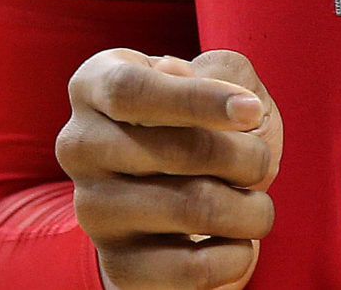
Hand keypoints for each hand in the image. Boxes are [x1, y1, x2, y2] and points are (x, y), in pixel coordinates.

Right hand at [58, 47, 283, 288]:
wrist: (181, 206)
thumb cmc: (204, 126)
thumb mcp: (218, 81)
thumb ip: (224, 70)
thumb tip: (218, 96)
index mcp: (95, 85)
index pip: (132, 90)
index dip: (198, 99)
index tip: (252, 112)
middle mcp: (80, 145)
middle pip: (175, 152)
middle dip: (244, 158)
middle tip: (261, 162)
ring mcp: (93, 210)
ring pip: (193, 210)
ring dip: (250, 209)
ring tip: (255, 205)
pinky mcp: (119, 267)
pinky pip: (193, 269)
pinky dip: (236, 255)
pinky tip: (236, 243)